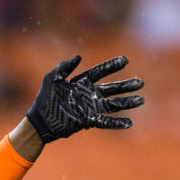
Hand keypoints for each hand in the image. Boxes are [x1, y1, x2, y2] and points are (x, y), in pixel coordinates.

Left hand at [26, 55, 143, 142]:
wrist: (39, 119)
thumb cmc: (44, 97)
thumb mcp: (51, 78)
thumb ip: (64, 67)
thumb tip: (79, 57)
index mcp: (81, 82)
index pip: (99, 72)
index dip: (111, 66)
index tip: (124, 60)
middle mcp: (88, 94)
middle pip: (111, 88)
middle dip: (125, 86)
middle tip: (140, 82)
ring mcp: (90, 107)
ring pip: (112, 104)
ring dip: (126, 102)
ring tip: (140, 100)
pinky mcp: (88, 120)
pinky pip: (105, 121)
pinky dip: (116, 122)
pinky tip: (129, 123)